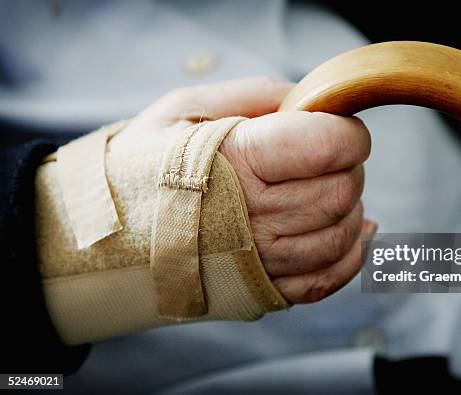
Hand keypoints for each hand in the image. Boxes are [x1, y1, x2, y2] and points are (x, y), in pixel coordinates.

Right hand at [111, 77, 376, 303]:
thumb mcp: (183, 110)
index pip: (328, 147)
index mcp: (238, 162)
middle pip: (341, 190)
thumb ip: (253, 97)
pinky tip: (356, 229)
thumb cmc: (142, 166)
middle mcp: (253, 217)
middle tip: (328, 156)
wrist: (101, 239)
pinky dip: (352, 254)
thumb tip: (310, 103)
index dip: (348, 133)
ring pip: (340, 234)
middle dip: (349, 166)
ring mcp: (260, 261)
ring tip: (330, 187)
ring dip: (349, 207)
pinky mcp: (264, 291)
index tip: (341, 127)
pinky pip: (329, 279)